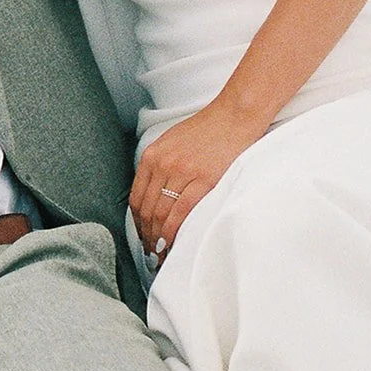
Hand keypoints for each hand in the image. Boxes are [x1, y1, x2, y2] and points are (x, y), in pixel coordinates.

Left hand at [129, 98, 264, 257]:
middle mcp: (163, 164)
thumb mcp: (173, 142)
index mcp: (153, 155)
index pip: (137, 197)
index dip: (138, 223)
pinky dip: (174, 232)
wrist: (234, 116)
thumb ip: (160, 165)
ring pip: (161, 214)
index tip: (143, 236)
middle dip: (147, 235)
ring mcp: (182, 172)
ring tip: (162, 253)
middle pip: (147, 209)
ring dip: (159, 238)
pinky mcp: (203, 180)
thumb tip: (154, 196)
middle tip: (152, 253)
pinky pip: (181, 212)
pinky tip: (174, 243)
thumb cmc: (207, 129)